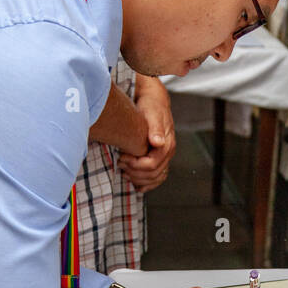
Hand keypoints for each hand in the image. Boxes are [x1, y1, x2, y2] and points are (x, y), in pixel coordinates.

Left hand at [119, 77, 176, 191]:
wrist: (154, 101)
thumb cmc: (151, 106)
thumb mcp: (152, 113)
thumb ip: (155, 128)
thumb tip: (157, 142)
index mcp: (167, 144)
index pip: (152, 164)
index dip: (135, 165)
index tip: (122, 157)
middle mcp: (168, 152)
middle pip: (153, 174)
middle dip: (135, 172)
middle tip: (120, 164)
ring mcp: (164, 156)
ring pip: (155, 178)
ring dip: (139, 179)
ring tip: (124, 173)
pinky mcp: (159, 158)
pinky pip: (157, 177)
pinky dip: (148, 184)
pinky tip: (138, 186)